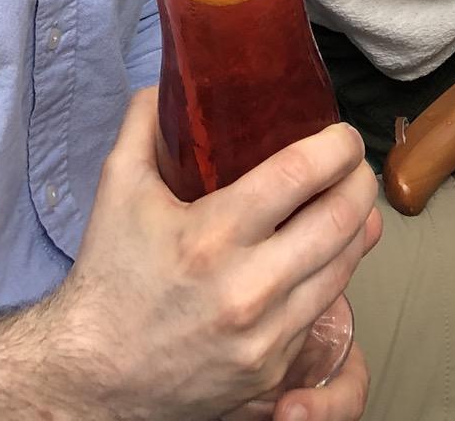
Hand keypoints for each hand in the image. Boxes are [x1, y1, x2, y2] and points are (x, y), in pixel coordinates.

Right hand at [53, 89, 379, 420]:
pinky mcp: (271, 368)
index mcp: (212, 235)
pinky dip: (331, 275)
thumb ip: (146, 122)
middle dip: (361, 181)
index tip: (343, 135)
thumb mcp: (116, 185)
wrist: (93, 375)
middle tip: (355, 163)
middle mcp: (247, 288)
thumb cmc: (109, 275)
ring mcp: (265, 335)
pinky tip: (325, 254)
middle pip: (340, 219)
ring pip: (343, 268)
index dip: (337, 146)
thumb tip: (173, 80)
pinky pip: (321, 310)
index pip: (300, 175)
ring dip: (358, 227)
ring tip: (353, 202)